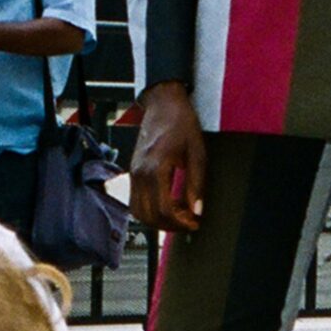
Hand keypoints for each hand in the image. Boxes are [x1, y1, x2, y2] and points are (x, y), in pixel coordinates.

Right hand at [129, 82, 205, 233]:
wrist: (163, 105)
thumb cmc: (181, 124)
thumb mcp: (197, 154)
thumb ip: (196, 185)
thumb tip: (197, 210)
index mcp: (157, 168)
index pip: (164, 209)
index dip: (180, 222)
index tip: (194, 224)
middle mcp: (140, 173)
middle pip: (149, 215)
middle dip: (170, 226)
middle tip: (188, 223)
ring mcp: (133, 173)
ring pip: (138, 211)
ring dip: (157, 221)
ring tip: (177, 217)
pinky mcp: (132, 171)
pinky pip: (134, 201)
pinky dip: (148, 210)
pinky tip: (165, 206)